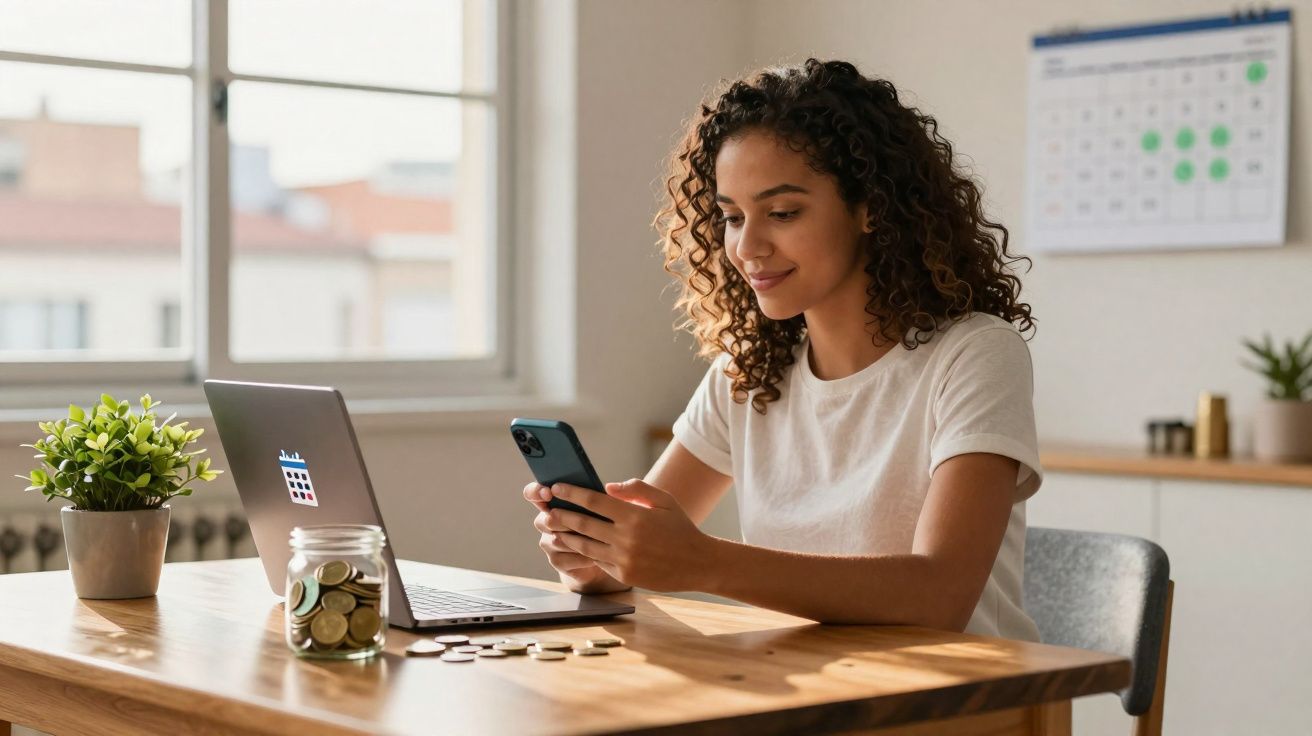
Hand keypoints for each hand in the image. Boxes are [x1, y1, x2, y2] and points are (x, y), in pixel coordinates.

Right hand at [521, 481, 621, 592]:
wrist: (609, 555)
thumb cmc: (610, 522)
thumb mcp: (615, 504)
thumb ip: (617, 491)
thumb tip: (610, 488)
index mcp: (556, 501)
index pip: (534, 493)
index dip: (537, 491)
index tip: (550, 492)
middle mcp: (548, 520)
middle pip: (545, 519)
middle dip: (562, 520)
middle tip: (580, 519)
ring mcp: (550, 541)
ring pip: (556, 539)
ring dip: (576, 539)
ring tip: (598, 540)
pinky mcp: (557, 560)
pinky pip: (563, 558)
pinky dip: (581, 557)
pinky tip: (597, 558)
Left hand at [543, 478, 714, 591]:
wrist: (698, 563)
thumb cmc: (680, 527)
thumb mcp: (664, 500)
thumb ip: (636, 489)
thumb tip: (607, 487)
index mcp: (634, 515)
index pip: (594, 501)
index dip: (572, 493)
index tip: (557, 487)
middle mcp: (626, 537)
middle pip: (584, 524)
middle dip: (562, 515)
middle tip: (546, 509)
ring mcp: (623, 558)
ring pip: (585, 545)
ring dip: (566, 536)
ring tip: (553, 529)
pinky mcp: (624, 574)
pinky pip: (598, 561)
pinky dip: (584, 553)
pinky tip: (574, 546)